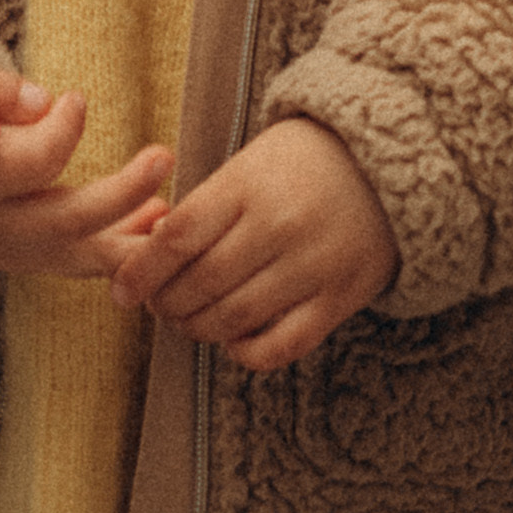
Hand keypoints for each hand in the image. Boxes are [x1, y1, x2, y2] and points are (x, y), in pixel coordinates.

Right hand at [0, 67, 170, 280]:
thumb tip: (47, 102)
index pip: (31, 164)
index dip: (61, 130)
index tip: (77, 99)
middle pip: (69, 219)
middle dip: (122, 192)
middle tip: (164, 155)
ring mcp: (21, 253)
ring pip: (86, 255)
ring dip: (136, 238)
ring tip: (174, 211)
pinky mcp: (40, 262)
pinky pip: (89, 263)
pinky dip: (127, 248)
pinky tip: (160, 220)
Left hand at [107, 117, 397, 370]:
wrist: (392, 161)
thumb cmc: (304, 160)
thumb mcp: (251, 162)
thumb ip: (207, 205)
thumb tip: (150, 250)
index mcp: (249, 183)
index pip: (179, 236)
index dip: (142, 270)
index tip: (121, 290)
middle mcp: (278, 226)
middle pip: (202, 283)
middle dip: (167, 304)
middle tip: (155, 306)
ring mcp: (311, 266)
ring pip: (235, 318)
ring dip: (199, 329)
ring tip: (187, 321)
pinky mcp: (339, 298)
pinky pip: (283, 344)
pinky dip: (248, 352)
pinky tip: (232, 342)